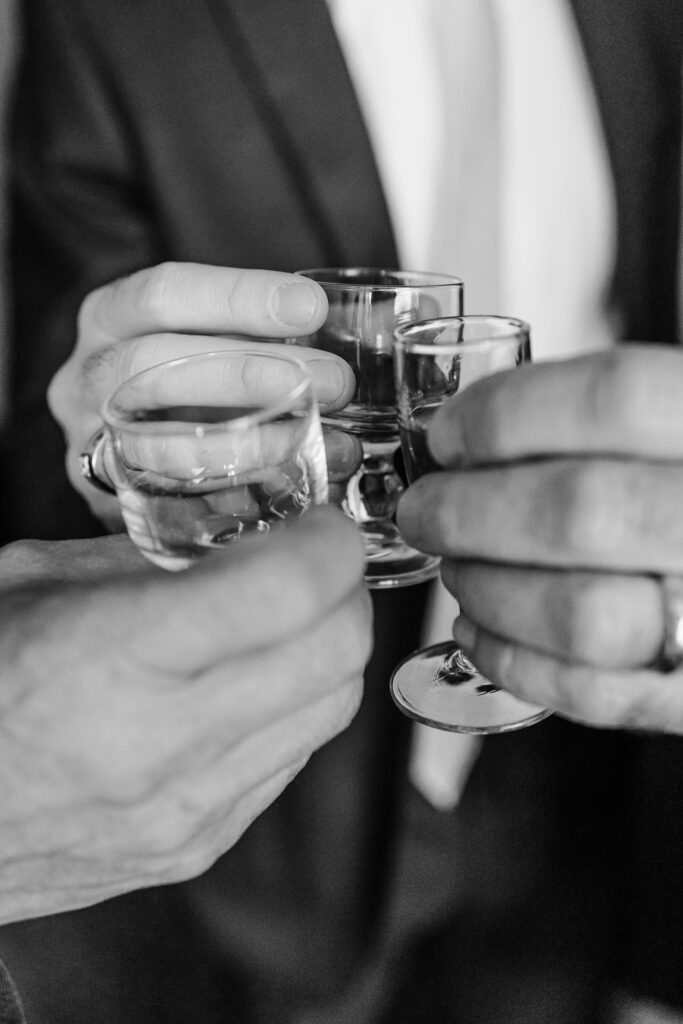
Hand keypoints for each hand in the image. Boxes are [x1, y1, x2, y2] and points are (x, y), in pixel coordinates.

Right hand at [0, 507, 370, 922]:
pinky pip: (292, 759)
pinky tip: (247, 686)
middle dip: (344, 590)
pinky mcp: (198, 847)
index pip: (286, 593)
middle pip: (337, 655)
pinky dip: (292, 707)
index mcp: (110, 659)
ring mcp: (186, 812)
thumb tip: (239, 534)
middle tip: (314, 563)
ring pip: (332, 711)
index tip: (321, 525)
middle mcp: (159, 748)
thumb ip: (145, 555)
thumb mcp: (32, 583)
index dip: (328, 544)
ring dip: (327, 650)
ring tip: (284, 621)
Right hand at [48, 262, 354, 523]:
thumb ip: (268, 330)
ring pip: (161, 445)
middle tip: (332, 383)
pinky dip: (235, 498)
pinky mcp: (111, 500)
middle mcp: (88, 376)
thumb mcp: (208, 333)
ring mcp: (92, 441)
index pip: (163, 294)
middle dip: (249, 374)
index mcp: (109, 316)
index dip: (238, 297)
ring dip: (252, 443)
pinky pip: (173, 505)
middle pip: (154, 366)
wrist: (123, 439)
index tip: (310, 308)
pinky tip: (288, 490)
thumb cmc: (179, 373)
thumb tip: (367, 329)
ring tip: (323, 440)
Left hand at [397, 346, 682, 732]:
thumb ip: (602, 420)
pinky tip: (479, 629)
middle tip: (423, 510)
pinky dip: (513, 661)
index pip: (613, 397)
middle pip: (579, 510)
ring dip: (488, 590)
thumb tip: (470, 428)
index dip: (507, 414)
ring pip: (580, 614)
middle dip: (468, 511)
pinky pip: (595, 693)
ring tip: (456, 568)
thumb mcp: (679, 426)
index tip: (448, 435)